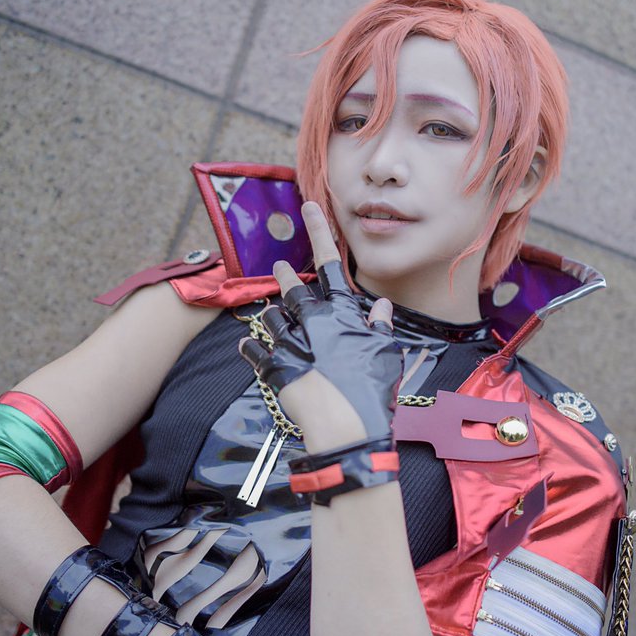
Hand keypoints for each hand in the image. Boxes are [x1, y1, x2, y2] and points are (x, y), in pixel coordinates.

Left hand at [238, 202, 400, 451]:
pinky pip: (254, 350)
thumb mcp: (387, 354)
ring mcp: (290, 343)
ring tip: (272, 312)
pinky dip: (251, 345)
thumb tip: (382, 307)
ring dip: (273, 313)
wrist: (346, 428)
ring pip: (273, 316)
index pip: (330, 263)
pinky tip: (248, 343)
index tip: (308, 206)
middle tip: (279, 266)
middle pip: (294, 288)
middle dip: (286, 275)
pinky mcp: (273, 368)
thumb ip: (382, 327)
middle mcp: (312, 322)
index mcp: (342, 314)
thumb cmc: (372, 392)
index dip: (321, 232)